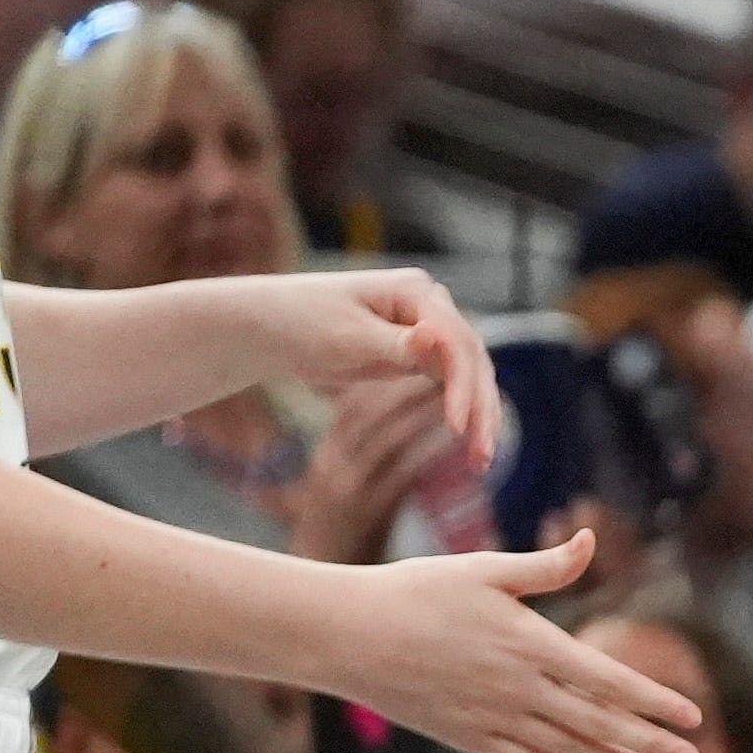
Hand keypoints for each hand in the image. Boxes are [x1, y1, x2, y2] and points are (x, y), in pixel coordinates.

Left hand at [261, 266, 503, 451]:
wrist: (270, 327)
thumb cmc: (302, 322)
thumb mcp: (348, 337)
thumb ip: (397, 342)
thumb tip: (435, 337)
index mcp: (415, 291)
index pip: (456, 341)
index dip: (462, 385)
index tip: (457, 427)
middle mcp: (430, 307)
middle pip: (472, 359)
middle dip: (481, 408)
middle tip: (482, 455)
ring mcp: (427, 330)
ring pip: (469, 375)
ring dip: (479, 415)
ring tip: (481, 461)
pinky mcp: (418, 353)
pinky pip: (452, 384)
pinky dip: (461, 412)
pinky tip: (469, 443)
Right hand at [278, 373, 453, 566]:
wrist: (330, 601)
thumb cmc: (352, 540)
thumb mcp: (355, 490)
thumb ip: (380, 458)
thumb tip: (416, 426)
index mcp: (329, 455)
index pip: (353, 403)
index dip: (387, 377)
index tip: (422, 360)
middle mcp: (332, 465)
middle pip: (369, 410)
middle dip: (408, 385)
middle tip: (447, 366)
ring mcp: (347, 488)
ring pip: (388, 437)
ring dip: (424, 412)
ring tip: (459, 393)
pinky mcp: (367, 512)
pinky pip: (402, 473)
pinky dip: (429, 451)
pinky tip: (458, 439)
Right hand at [317, 531, 701, 752]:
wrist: (342, 635)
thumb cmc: (413, 592)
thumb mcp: (482, 569)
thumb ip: (545, 567)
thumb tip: (591, 540)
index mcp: (528, 644)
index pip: (607, 679)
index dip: (653, 701)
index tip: (694, 716)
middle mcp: (517, 688)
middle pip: (598, 724)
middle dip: (650, 744)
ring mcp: (491, 718)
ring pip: (568, 750)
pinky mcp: (467, 736)